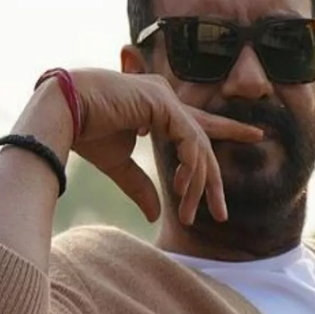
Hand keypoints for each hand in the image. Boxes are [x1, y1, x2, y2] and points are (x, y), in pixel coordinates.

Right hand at [66, 69, 262, 224]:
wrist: (60, 115)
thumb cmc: (85, 132)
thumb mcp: (120, 165)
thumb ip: (141, 186)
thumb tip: (156, 213)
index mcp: (159, 109)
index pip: (198, 124)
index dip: (226, 131)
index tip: (254, 134)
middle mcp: (166, 99)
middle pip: (205, 140)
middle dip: (215, 177)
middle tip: (224, 210)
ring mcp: (165, 98)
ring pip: (198, 147)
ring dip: (197, 185)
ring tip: (192, 215)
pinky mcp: (162, 102)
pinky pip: (189, 141)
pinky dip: (190, 168)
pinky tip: (183, 189)